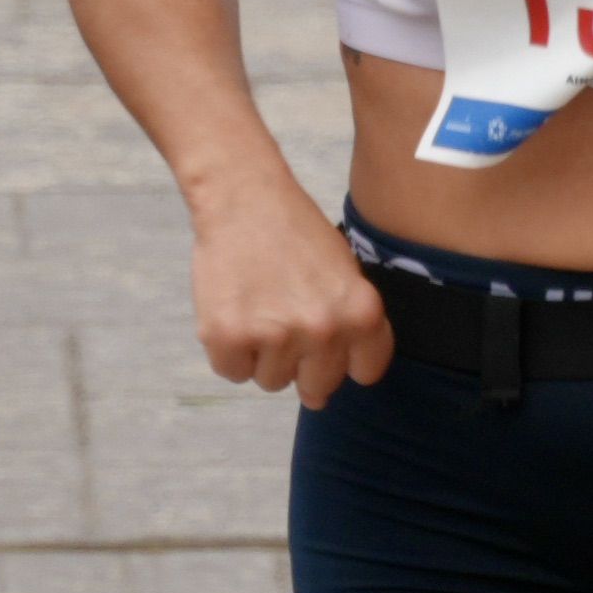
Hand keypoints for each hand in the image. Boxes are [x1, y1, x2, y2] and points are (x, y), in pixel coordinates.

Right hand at [189, 182, 395, 412]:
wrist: (244, 198)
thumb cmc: (296, 233)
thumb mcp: (345, 274)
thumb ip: (349, 331)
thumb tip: (321, 394)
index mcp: (361, 314)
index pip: (364, 373)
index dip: (342, 358)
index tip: (326, 338)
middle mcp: (323, 329)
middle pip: (316, 387)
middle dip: (301, 364)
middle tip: (284, 321)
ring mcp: (275, 336)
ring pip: (271, 381)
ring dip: (262, 354)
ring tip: (258, 306)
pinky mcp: (228, 337)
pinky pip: (231, 371)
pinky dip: (228, 350)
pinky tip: (234, 310)